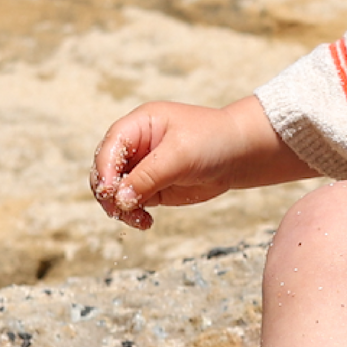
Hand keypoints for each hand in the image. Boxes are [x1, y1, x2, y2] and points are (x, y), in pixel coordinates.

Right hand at [90, 96, 304, 228]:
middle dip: (108, 192)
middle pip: (104, 170)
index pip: (110, 147)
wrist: (241, 154)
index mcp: (139, 125)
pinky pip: (130, 203)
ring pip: (114, 191)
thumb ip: (149, 176)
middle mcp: (135, 145)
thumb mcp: (181, 154)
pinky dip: (132, 214)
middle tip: (120, 210)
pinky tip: (145, 222)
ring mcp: (142, 167)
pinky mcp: (152, 187)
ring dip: (119, 207)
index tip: (111, 192)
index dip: (105, 170)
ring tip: (138, 218)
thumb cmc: (214, 141)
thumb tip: (119, 199)